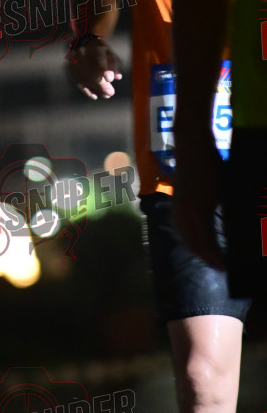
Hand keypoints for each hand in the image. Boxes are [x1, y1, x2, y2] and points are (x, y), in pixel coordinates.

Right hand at [66, 38, 121, 98]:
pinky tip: (94, 96)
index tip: (110, 80)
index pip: (98, 60)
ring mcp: (74, 61)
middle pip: (91, 72)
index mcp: (94, 46)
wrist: (83, 41)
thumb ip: (114, 65)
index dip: (104, 70)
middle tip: (110, 94)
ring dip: (95, 89)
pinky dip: (86, 90)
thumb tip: (118, 77)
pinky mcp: (70, 67)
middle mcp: (82, 53)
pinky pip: (78, 81)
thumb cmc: (101, 50)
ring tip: (105, 96)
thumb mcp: (110, 54)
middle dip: (101, 85)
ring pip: (84, 78)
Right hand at [173, 137, 224, 269]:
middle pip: (191, 241)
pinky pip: (178, 223)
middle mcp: (185, 211)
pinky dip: (185, 235)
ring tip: (204, 254)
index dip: (213, 257)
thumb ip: (227, 211)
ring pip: (182, 233)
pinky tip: (191, 235)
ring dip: (193, 246)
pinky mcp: (176, 199)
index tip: (224, 268)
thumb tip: (235, 229)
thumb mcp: (224, 190)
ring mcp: (178, 205)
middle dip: (203, 256)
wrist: (192, 144)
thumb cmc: (212, 164)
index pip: (205, 242)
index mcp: (198, 211)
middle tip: (217, 265)